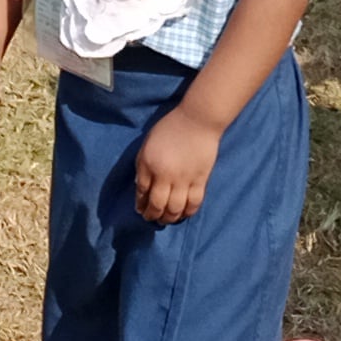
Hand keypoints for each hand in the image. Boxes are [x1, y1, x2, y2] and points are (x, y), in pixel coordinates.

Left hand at [134, 106, 221, 222]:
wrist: (197, 120)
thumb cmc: (170, 128)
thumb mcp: (148, 144)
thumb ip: (143, 165)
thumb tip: (142, 186)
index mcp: (149, 164)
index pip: (142, 191)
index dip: (140, 204)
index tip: (140, 210)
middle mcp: (165, 175)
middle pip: (157, 204)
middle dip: (152, 215)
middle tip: (151, 218)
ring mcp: (184, 179)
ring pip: (175, 208)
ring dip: (169, 218)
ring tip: (166, 219)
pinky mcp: (200, 180)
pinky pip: (194, 203)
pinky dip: (188, 212)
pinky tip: (183, 214)